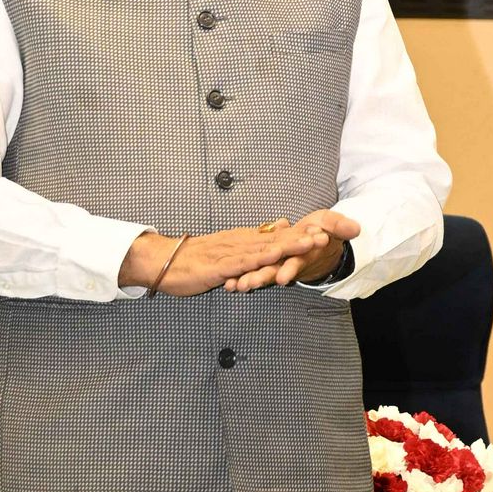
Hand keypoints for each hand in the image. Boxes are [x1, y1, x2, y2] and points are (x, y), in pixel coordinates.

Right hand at [122, 221, 332, 295]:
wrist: (162, 260)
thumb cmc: (196, 258)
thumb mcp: (231, 248)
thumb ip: (255, 240)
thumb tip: (282, 225)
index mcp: (244, 240)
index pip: (278, 236)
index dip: (303, 234)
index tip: (328, 230)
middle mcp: (240, 243)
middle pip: (277, 239)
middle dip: (304, 238)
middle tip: (330, 233)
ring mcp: (229, 254)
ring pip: (264, 249)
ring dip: (289, 246)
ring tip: (312, 242)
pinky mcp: (218, 266)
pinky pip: (241, 262)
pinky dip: (258, 259)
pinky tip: (273, 256)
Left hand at [222, 208, 360, 290]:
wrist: (319, 239)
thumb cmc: (325, 231)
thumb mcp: (334, 224)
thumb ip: (341, 226)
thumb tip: (355, 228)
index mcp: (305, 252)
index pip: (299, 260)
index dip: (292, 268)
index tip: (283, 277)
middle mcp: (291, 261)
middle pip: (276, 271)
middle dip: (262, 278)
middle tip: (248, 284)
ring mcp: (279, 263)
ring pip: (262, 274)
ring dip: (249, 281)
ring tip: (235, 286)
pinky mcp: (269, 262)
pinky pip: (254, 271)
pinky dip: (241, 277)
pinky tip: (228, 284)